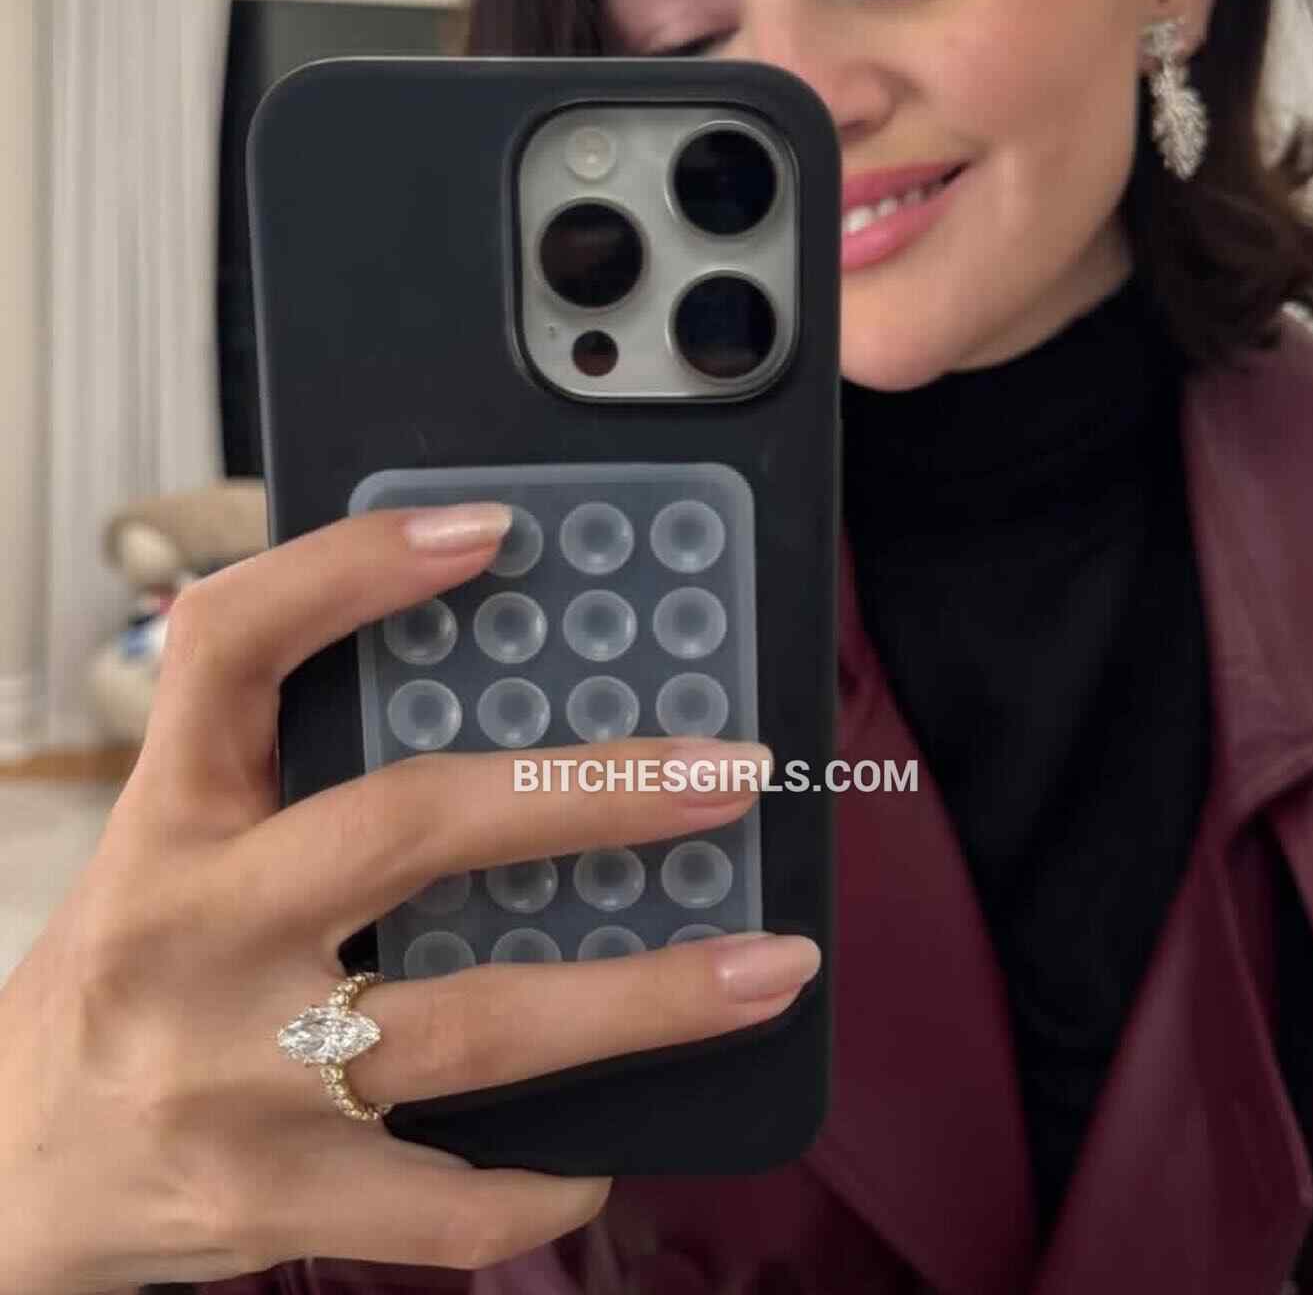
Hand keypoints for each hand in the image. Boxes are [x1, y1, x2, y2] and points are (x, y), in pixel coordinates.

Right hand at [0, 505, 818, 1293]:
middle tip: (733, 771)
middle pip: (409, 825)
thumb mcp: (167, 852)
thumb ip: (288, 775)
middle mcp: (193, 935)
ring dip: (644, 998)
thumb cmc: (121, 980)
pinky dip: (543, 1181)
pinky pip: (445, 1200)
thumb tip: (486, 693)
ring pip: (473, 1025)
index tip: (491, 532)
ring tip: (770, 963)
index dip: (353, 570)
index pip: (234, 647)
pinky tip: (612, 1145)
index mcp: (167, 821)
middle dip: (591, 790)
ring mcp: (229, 1078)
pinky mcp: (266, 1202)